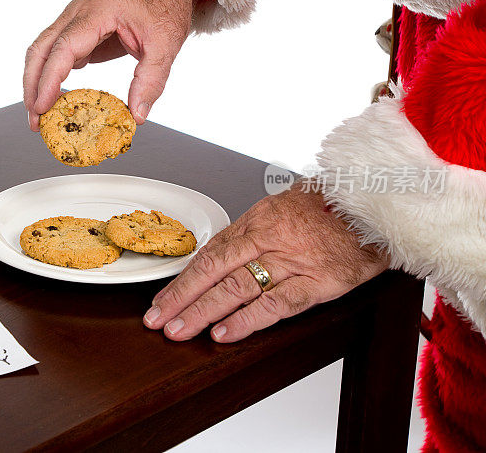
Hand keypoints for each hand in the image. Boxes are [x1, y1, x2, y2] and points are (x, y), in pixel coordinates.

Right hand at [23, 0, 194, 129]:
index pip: (64, 48)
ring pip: (41, 52)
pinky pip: (54, 54)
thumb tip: (137, 115)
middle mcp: (77, 13)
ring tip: (39, 116)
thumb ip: (151, 80)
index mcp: (98, 12)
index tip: (42, 106)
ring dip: (36, 84)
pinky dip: (49, 77)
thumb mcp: (166, 44)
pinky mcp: (76, 32)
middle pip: (40, 50)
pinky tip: (54, 100)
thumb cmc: (162, 5)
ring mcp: (73, 20)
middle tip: (35, 120)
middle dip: (32, 87)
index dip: (49, 80)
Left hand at [143, 183, 389, 341]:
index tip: (161, 299)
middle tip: (157, 321)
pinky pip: (277, 304)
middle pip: (215, 271)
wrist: (380, 204)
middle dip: (182, 298)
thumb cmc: (331, 207)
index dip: (183, 279)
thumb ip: (253, 233)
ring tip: (179, 331)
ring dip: (204, 312)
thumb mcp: (285, 208)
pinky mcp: (320, 282)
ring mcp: (294, 261)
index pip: (210, 253)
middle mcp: (270, 238)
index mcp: (258, 219)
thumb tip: (220, 256)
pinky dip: (248, 321)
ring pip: (238, 288)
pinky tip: (224, 334)